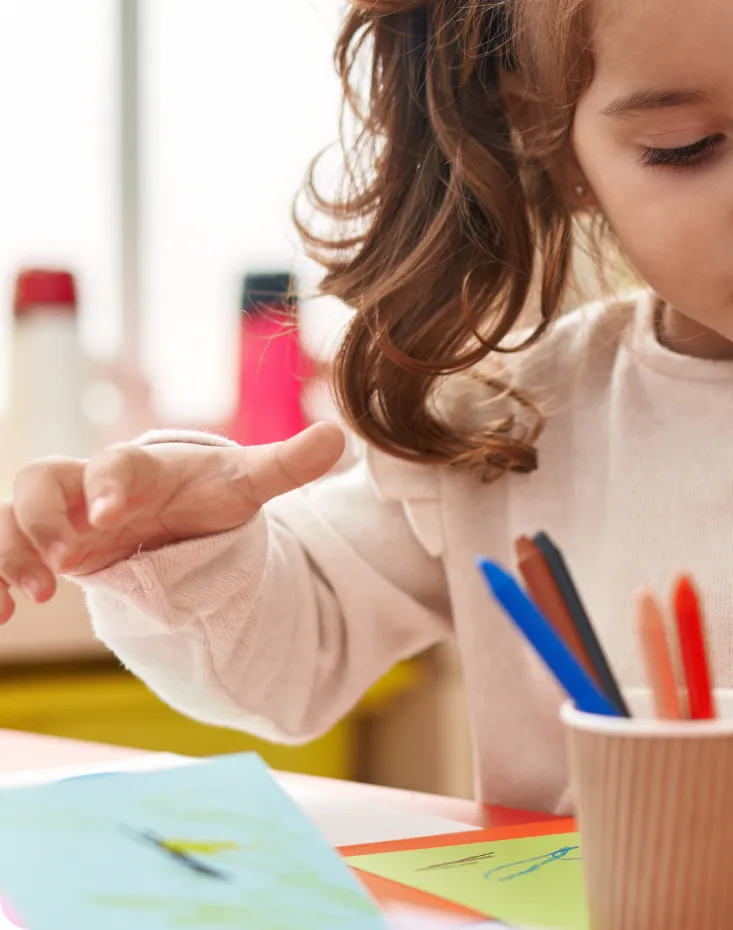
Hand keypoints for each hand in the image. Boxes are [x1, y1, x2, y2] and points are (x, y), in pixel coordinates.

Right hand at [0, 422, 345, 621]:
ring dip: (8, 553)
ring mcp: (60, 516)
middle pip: (41, 479)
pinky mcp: (43, 545)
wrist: (175, 510)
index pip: (114, 465)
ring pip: (11, 517)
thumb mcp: (246, 484)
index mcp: (138, 469)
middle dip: (43, 516)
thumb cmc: (207, 493)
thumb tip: (341, 436)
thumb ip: (287, 464)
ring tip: (25, 599)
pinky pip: (3, 552)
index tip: (111, 514)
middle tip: (67, 558)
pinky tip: (2, 615)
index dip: (107, 484)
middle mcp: (88, 486)